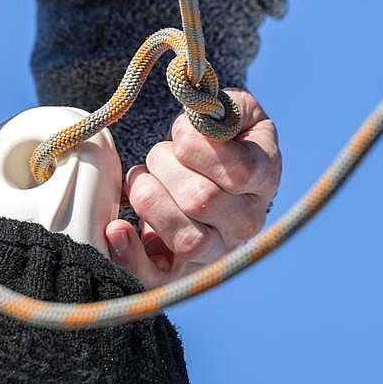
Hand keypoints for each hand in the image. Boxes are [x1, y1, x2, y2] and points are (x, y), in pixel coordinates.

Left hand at [104, 89, 281, 287]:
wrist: (205, 177)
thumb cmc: (216, 140)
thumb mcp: (233, 111)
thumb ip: (228, 105)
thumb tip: (204, 118)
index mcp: (265, 178)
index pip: (239, 171)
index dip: (198, 147)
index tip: (179, 135)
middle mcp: (247, 222)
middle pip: (201, 200)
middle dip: (165, 166)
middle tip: (159, 156)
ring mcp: (217, 252)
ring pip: (184, 237)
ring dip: (149, 198)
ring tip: (143, 180)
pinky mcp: (180, 273)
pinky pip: (157, 278)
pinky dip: (131, 255)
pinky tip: (117, 229)